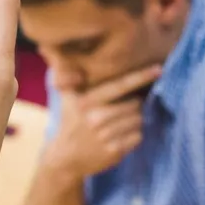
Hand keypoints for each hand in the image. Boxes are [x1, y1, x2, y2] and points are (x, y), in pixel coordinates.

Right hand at [44, 64, 162, 180]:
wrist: (65, 158)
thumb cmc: (70, 121)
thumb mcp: (66, 97)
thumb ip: (63, 72)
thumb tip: (45, 46)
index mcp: (87, 101)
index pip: (119, 85)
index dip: (140, 76)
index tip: (158, 69)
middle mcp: (96, 118)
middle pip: (135, 104)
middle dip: (133, 105)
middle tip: (121, 110)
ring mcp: (106, 136)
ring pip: (138, 121)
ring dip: (134, 120)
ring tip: (119, 123)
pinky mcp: (114, 151)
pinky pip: (138, 137)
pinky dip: (134, 136)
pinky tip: (120, 136)